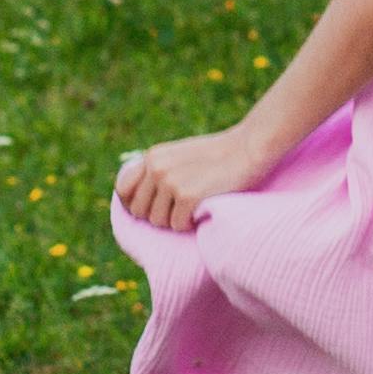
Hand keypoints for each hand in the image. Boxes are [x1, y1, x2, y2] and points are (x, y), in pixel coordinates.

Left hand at [113, 125, 269, 232]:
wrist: (249, 148)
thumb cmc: (219, 155)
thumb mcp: (180, 155)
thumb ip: (159, 171)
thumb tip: (137, 203)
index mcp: (153, 157)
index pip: (123, 190)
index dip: (133, 205)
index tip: (149, 211)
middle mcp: (157, 168)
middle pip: (140, 211)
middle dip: (158, 216)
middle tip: (178, 212)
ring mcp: (171, 182)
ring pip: (158, 222)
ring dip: (176, 221)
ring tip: (194, 207)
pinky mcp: (188, 196)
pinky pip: (178, 225)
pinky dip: (190, 224)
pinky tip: (203, 210)